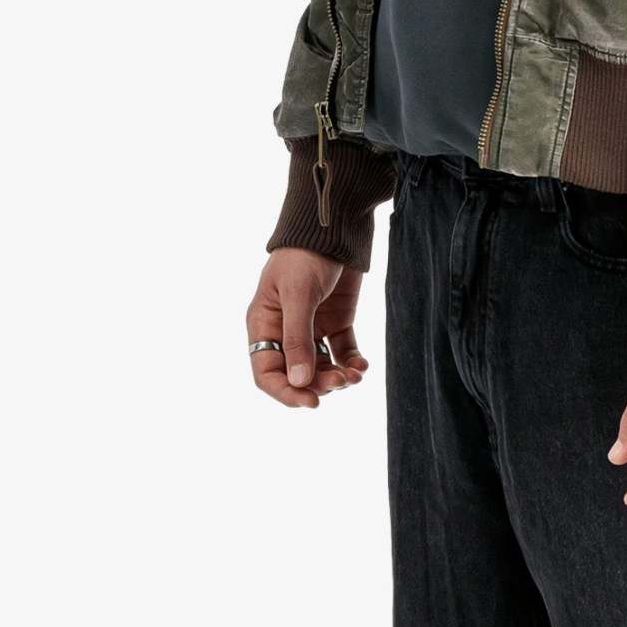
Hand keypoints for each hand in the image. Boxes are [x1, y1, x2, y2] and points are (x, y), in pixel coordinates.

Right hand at [246, 248, 370, 407]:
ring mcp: (312, 327)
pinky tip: (362, 366)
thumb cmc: (306, 253)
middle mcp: (286, 330)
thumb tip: (300, 382)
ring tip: (354, 375)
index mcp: (265, 324)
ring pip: (321, 367)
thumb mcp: (299, 294)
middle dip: (318, 384)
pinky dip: (352, 363)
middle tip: (340, 381)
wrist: (337, 224)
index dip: (286, 392)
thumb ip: (298, 338)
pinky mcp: (336, 320)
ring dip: (336, 377)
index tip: (310, 402)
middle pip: (297, 374)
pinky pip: (341, 352)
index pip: (266, 372)